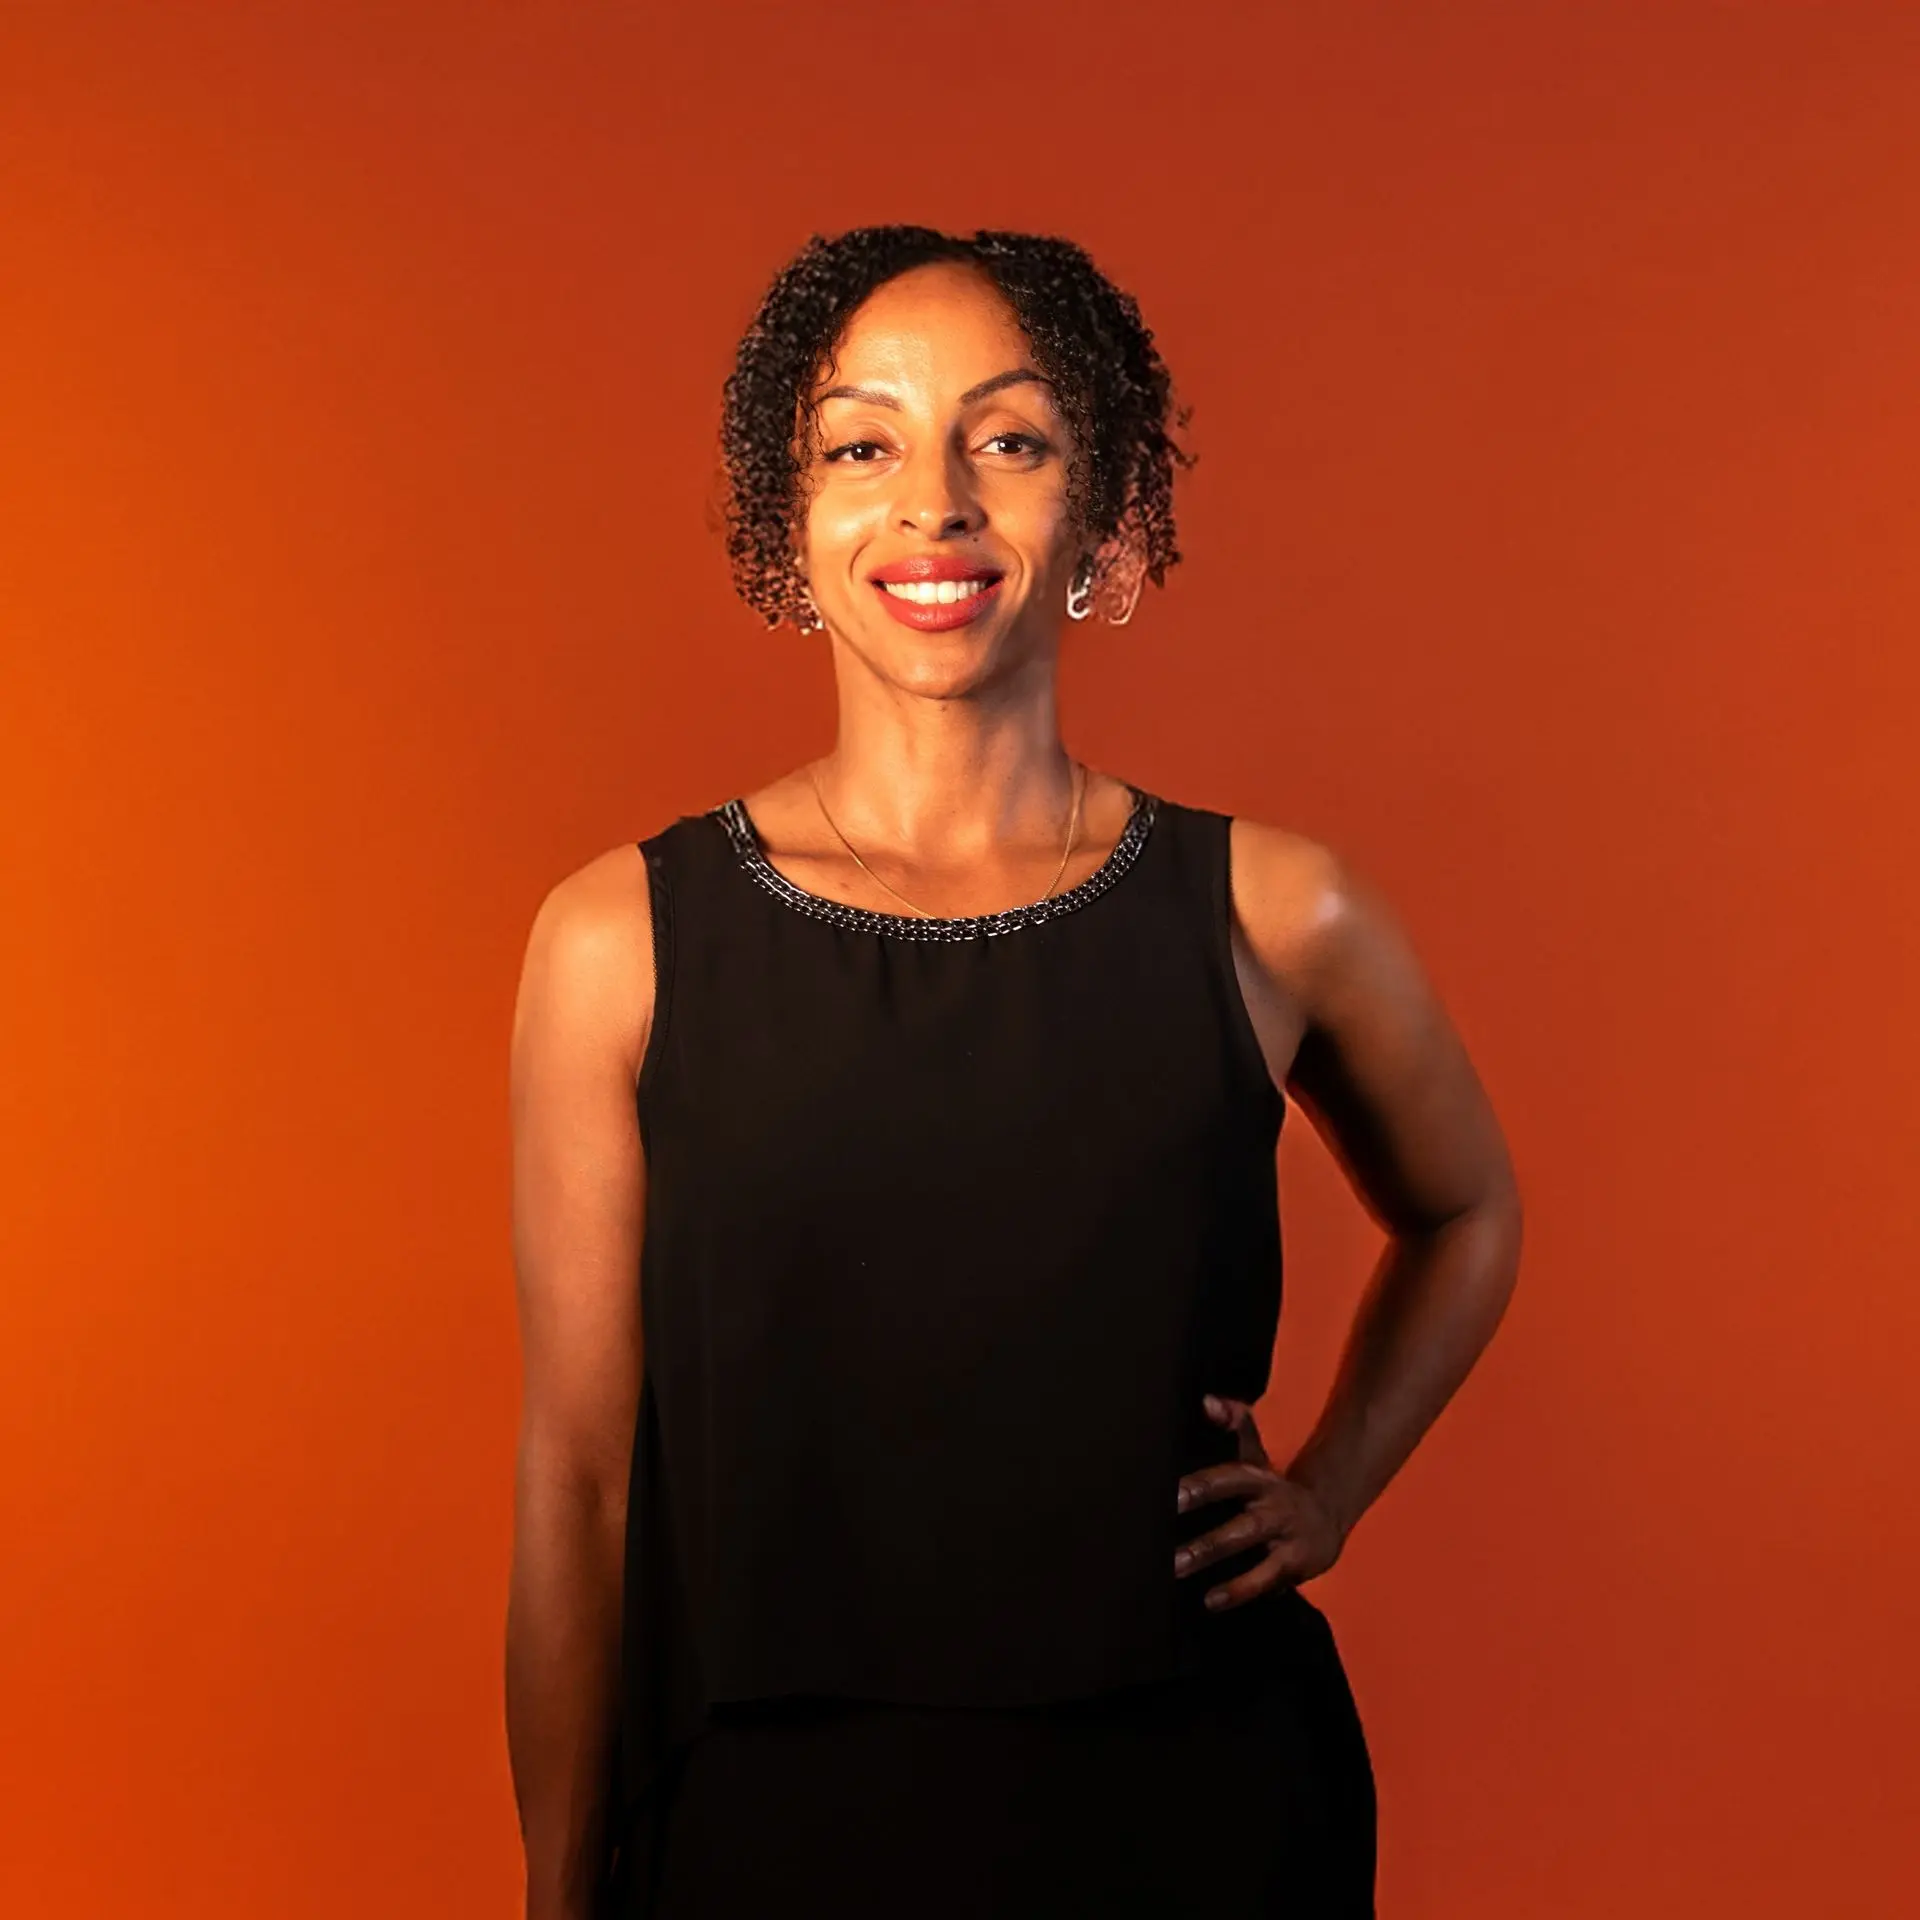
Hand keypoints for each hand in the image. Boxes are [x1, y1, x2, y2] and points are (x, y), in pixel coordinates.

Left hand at [1174, 1393, 1348, 1610]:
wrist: (1327, 1513)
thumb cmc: (1273, 1486)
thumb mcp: (1255, 1453)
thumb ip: (1233, 1422)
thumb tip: (1206, 1401)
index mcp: (1260, 1480)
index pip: (1229, 1480)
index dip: (1202, 1487)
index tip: (1172, 1496)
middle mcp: (1274, 1509)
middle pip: (1242, 1526)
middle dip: (1208, 1541)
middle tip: (1172, 1556)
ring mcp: (1286, 1539)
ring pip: (1254, 1557)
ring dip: (1220, 1567)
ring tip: (1183, 1574)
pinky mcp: (1294, 1565)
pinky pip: (1265, 1580)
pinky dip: (1240, 1591)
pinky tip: (1211, 1601)